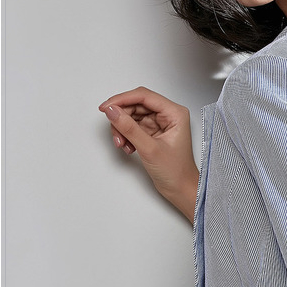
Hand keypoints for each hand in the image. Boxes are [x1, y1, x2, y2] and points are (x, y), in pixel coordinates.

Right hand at [99, 87, 198, 222]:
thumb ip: (129, 128)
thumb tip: (112, 111)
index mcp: (175, 113)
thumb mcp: (149, 148)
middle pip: (136, 105)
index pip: (144, 96)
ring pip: (132, 116)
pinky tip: (128, 147)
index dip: (122, 99)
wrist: (180, 189)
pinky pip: (133, 127)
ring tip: (123, 144)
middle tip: (116, 134)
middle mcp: (168, 115)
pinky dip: (127, 136)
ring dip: (123, 130)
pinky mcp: (152, 133)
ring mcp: (160, 124)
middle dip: (122, 119)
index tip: (106, 107)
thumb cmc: (176, 172)